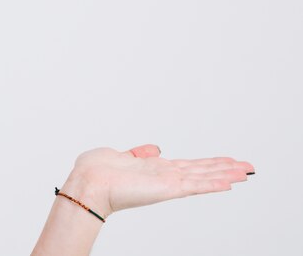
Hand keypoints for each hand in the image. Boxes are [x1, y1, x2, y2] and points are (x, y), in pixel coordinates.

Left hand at [68, 144, 253, 216]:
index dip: (209, 164)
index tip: (227, 162)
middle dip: (225, 168)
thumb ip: (140, 153)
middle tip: (248, 167)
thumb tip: (155, 149)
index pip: (189, 166)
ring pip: (203, 177)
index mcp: (155, 169)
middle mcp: (165, 176)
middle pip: (202, 171)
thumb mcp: (122, 155)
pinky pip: (195, 185)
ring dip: (226, 174)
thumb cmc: (98, 170)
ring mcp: (167, 183)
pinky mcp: (166, 188)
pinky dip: (212, 183)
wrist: (89, 181)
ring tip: (246, 172)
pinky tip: (229, 182)